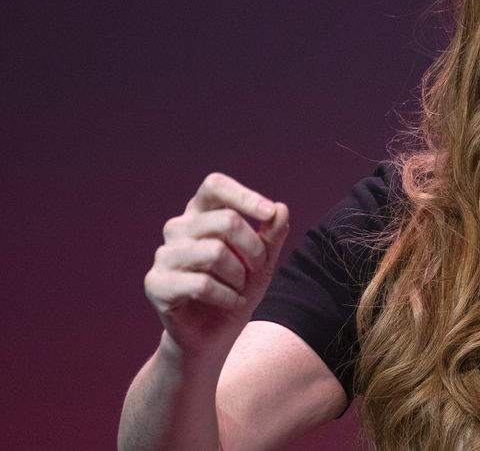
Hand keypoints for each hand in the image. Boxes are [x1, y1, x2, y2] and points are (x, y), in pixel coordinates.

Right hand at [144, 173, 289, 359]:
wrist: (215, 336)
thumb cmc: (238, 290)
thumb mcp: (263, 261)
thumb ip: (272, 234)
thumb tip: (280, 208)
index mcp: (200, 214)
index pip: (214, 186)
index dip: (244, 195)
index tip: (269, 212)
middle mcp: (177, 229)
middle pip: (225, 221)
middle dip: (253, 247)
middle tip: (257, 269)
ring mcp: (163, 256)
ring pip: (214, 252)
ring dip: (239, 276)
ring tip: (240, 289)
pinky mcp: (156, 284)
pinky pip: (200, 284)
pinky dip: (227, 297)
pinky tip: (231, 303)